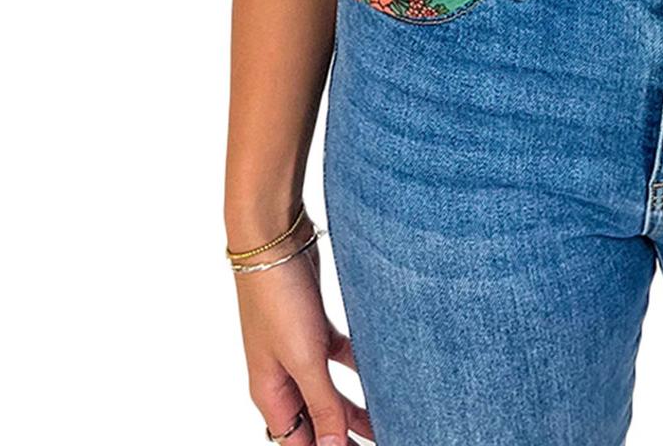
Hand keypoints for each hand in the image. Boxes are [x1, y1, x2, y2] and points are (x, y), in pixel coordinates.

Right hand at [233, 236, 372, 443]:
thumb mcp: (303, 358)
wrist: (274, 237)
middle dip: (344, 436)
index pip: (298, 443)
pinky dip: (359, 368)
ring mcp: (298, 350)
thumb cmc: (278, 298)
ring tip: (392, 420)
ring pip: (330, 391)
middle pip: (315, 422)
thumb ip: (322, 404)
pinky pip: (339, 358)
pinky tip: (385, 371)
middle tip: (386, 439)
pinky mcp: (315, 325)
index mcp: (271, 394)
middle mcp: (282, 377)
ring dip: (356, 407)